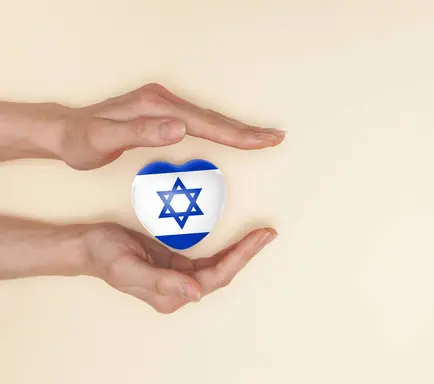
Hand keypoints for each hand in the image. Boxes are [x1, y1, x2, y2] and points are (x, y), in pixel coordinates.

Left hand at [59, 83, 285, 169]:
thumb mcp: (103, 139)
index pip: (204, 123)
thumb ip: (141, 133)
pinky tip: (230, 134)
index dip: (236, 134)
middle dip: (247, 131)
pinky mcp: (163, 113)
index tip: (263, 140)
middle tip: (276, 138)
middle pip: (214, 119)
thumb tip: (181, 128)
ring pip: (210, 119)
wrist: (66, 132)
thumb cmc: (82, 140)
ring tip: (263, 137)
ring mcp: (165, 105)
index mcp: (155, 107)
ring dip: (238, 129)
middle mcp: (164, 101)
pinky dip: (220, 129)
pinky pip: (200, 122)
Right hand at [82, 222, 277, 313]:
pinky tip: (240, 242)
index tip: (259, 239)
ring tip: (262, 235)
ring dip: (241, 252)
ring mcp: (178, 278)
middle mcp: (178, 289)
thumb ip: (161, 283)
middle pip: (222, 273)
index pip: (213, 277)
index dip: (239, 258)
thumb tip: (195, 294)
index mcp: (169, 295)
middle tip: (268, 233)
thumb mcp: (129, 268)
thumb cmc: (105, 255)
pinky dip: (226, 250)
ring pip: (219, 266)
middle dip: (247, 253)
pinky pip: (209, 259)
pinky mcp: (176, 265)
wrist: (88, 246)